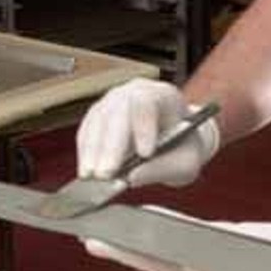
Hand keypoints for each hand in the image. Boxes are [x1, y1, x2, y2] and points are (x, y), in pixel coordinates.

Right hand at [75, 79, 220, 187]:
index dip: (143, 128)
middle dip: (110, 146)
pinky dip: (85, 152)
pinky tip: (86, 170)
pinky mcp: (98, 117)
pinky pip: (87, 131)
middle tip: (106, 173)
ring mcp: (113, 102)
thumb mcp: (185, 162)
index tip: (145, 154)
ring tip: (90, 176)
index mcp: (164, 95)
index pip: (148, 104)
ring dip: (92, 151)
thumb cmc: (183, 148)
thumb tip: (132, 177)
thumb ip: (164, 169)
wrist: (175, 142)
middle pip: (117, 112)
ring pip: (97, 121)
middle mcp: (135, 93)